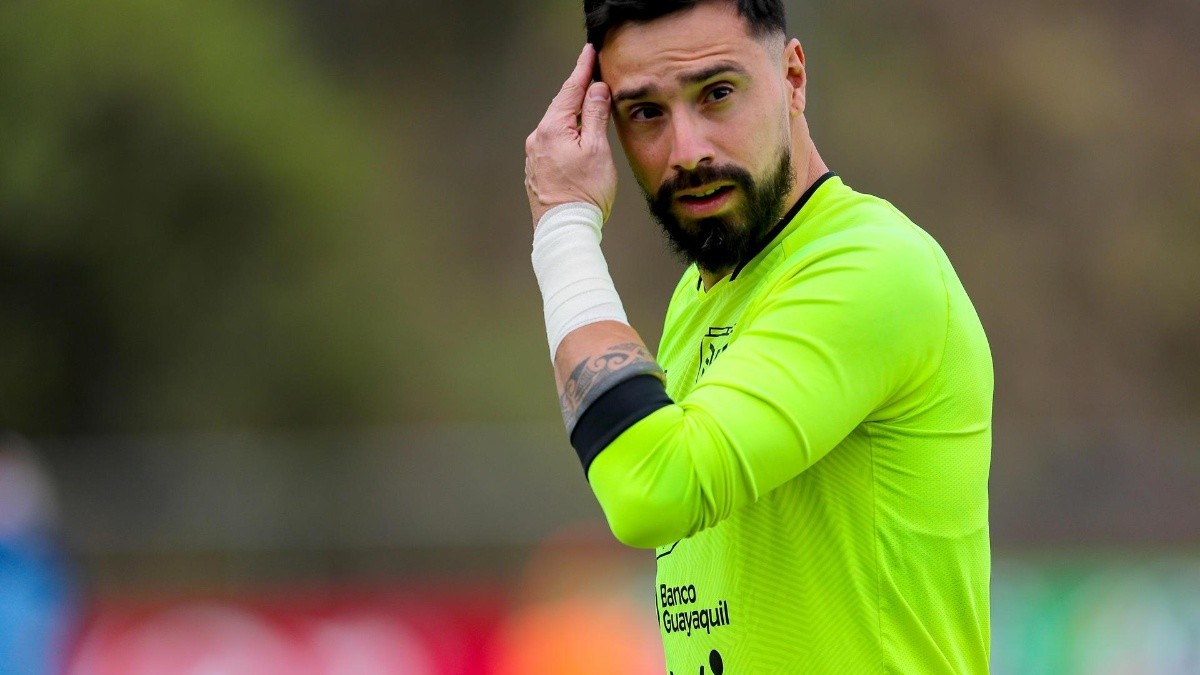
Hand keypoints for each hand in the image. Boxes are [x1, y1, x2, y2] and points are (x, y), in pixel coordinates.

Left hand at [525, 43, 617, 227]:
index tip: (589, 52)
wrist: (564, 229)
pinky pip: (554, 142)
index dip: (582, 69)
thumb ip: (595, 115)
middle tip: (592, 72)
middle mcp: (538, 138)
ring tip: (589, 104)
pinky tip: (578, 136)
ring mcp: (535, 155)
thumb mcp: (597, 149)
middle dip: (578, 90)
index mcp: (552, 128)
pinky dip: (567, 134)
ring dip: (574, 114)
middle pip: (562, 106)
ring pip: (558, 125)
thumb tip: (596, 89)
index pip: (570, 90)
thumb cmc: (584, 193)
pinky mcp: (537, 170)